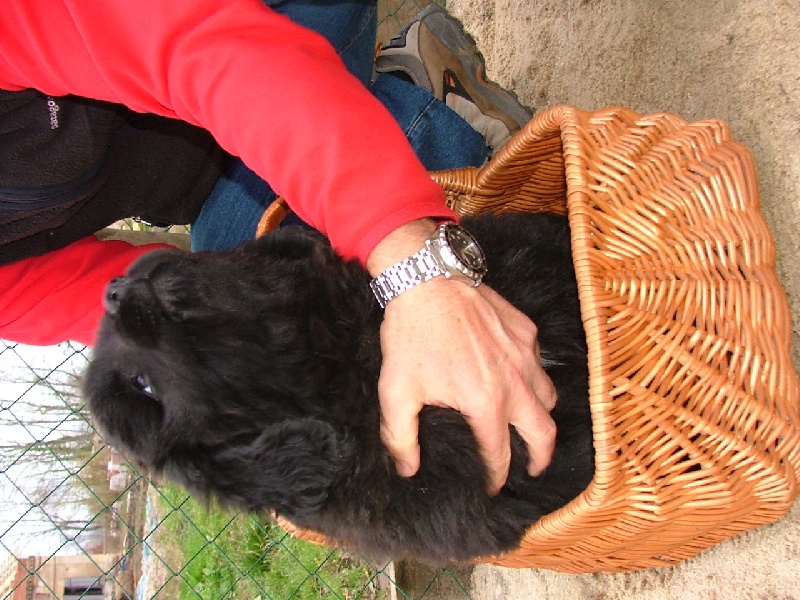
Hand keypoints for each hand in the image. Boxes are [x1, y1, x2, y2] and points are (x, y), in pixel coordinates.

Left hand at [366, 220, 557, 493]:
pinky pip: (540, 362)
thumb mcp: (396, 391)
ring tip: (528, 423)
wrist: (427, 280)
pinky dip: (534, 376)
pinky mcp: (525, 330)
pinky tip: (515, 376)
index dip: (496, 476)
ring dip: (541, 415)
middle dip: (541, 458)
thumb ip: (401, 437)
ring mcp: (524, 354)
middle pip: (544, 433)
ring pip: (549, 396)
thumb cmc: (411, 336)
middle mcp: (514, 381)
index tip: (492, 486)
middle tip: (532, 468)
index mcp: (485, 402)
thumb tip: (409, 468)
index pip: (499, 453)